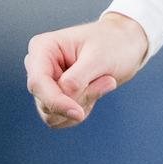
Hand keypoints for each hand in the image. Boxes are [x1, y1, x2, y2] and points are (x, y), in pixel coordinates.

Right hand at [25, 12, 148, 128]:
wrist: (124, 45)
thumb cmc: (112, 44)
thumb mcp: (99, 58)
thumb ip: (77, 79)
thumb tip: (63, 97)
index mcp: (43, 48)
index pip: (38, 83)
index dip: (56, 101)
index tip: (79, 113)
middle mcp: (39, 66)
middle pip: (45, 102)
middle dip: (78, 99)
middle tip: (108, 82)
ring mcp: (46, 83)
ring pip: (53, 115)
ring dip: (83, 105)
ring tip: (105, 82)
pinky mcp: (55, 97)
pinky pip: (62, 119)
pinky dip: (82, 109)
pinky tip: (96, 90)